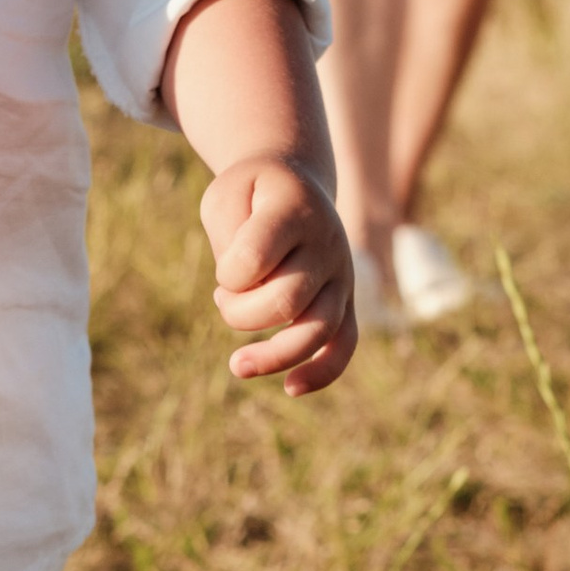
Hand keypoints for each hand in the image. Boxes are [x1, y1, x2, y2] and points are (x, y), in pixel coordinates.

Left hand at [198, 155, 356, 395]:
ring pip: (317, 329)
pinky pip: (344, 345)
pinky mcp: (345, 301)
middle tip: (224, 298)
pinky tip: (291, 388)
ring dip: (273, 355)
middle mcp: (326, 243)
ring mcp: (341, 274)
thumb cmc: (251, 194)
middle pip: (285, 300)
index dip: (228, 273)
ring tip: (237, 365)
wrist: (297, 182)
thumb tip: (245, 291)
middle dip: (240, 312)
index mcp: (294, 210)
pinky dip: (322, 372)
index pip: (255, 257)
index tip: (224, 270)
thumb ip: (228, 238)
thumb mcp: (224, 195)